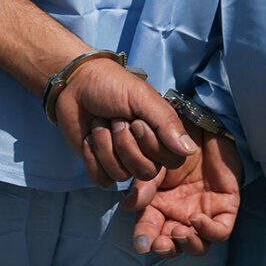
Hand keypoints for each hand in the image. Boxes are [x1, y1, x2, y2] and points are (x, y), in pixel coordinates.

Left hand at [53, 59, 198, 186]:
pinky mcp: (98, 167)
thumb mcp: (143, 98)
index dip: (152, 145)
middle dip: (124, 144)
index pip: (172, 161)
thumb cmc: (112, 86)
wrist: (75, 85)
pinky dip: (92, 158)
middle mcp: (145, 152)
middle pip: (146, 172)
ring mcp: (121, 161)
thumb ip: (166, 123)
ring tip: (100, 124)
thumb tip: (189, 151)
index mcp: (161, 136)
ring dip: (105, 146)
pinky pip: (101, 180)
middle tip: (115, 120)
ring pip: (121, 176)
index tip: (136, 121)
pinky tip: (88, 138)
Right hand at [119, 124, 242, 256]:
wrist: (202, 128)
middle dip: (166, 248)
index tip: (140, 244)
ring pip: (198, 244)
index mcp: (159, 207)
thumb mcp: (154, 165)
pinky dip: (208, 231)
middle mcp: (180, 215)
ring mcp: (204, 214)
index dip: (144, 238)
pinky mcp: (226, 210)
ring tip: (179, 233)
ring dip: (187, 244)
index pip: (150, 229)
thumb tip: (127, 208)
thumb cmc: (173, 146)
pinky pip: (220, 231)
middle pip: (173, 244)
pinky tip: (197, 220)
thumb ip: (143, 187)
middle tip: (159, 244)